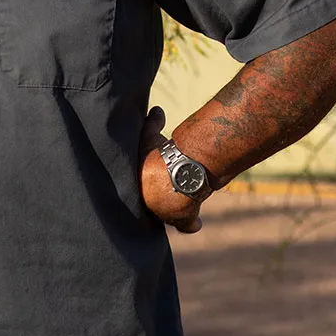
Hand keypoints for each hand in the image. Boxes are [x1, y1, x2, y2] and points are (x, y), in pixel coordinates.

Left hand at [141, 106, 205, 233]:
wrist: (182, 171)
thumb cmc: (162, 153)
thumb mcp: (152, 136)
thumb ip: (152, 124)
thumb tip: (158, 110)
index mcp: (138, 187)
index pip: (140, 192)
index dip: (149, 187)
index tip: (156, 185)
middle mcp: (149, 204)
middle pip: (155, 207)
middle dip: (161, 203)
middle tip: (168, 198)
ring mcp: (166, 214)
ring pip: (172, 217)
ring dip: (179, 214)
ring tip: (186, 211)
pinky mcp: (183, 219)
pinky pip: (187, 225)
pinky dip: (192, 224)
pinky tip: (196, 224)